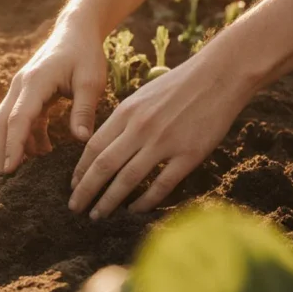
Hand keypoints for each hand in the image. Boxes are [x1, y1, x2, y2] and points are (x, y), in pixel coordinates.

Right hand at [0, 21, 107, 174]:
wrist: (76, 31)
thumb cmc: (85, 54)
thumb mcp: (91, 81)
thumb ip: (84, 110)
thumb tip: (81, 140)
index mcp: (35, 82)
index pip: (18, 118)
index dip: (13, 145)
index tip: (9, 170)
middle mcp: (20, 86)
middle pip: (0, 124)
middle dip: (0, 152)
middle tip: (5, 182)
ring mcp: (20, 90)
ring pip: (5, 123)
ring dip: (12, 147)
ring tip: (24, 174)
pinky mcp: (26, 95)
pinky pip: (19, 120)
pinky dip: (26, 139)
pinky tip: (42, 154)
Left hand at [68, 53, 246, 217]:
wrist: (220, 75)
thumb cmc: (180, 85)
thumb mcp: (143, 96)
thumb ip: (123, 120)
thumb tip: (104, 146)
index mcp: (127, 112)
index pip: (93, 147)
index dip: (80, 171)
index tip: (72, 186)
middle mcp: (141, 128)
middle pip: (104, 166)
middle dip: (85, 191)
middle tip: (75, 208)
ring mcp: (165, 142)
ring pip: (127, 180)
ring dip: (109, 201)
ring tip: (98, 215)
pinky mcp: (189, 155)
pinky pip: (162, 185)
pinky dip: (145, 201)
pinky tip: (134, 210)